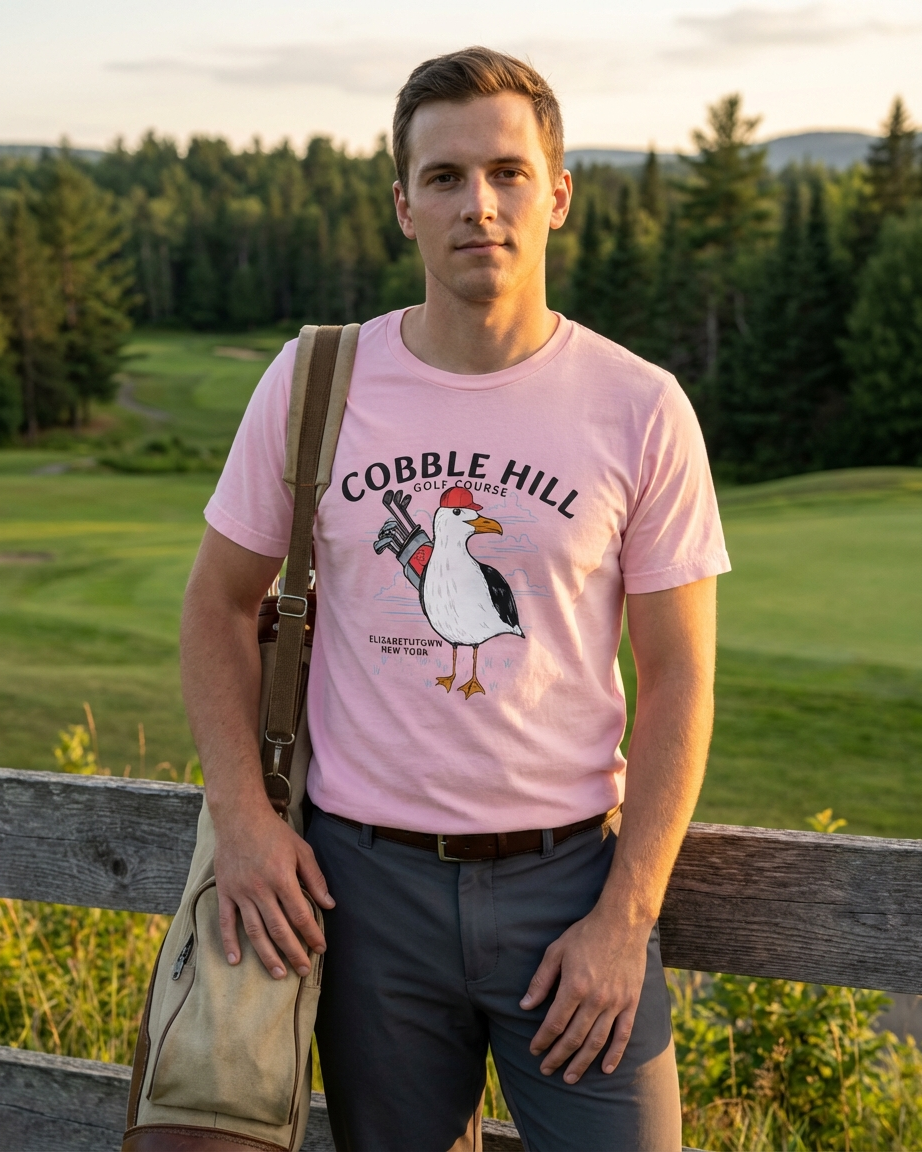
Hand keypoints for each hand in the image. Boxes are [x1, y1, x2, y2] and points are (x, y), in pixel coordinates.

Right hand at [212, 797, 334, 978]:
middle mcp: (261, 888)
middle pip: (279, 928)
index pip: (300, 914)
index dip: (312, 934)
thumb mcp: (301, 850)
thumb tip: (329, 904)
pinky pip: (226, 921)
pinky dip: (229, 942)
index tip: (320, 948)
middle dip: (293, 952)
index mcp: (282, 877)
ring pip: (254, 931)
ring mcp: (240, 892)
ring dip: (267, 955)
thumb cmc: (274, 833)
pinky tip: (236, 960)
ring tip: (279, 974)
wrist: (239, 817)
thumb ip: (315, 878)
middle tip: (303, 970)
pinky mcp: (225, 891)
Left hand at [520, 907, 649, 1082]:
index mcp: (575, 986)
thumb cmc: (585, 934)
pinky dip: (615, 1054)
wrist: (622, 922)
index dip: (542, 1040)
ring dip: (582, 1062)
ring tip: (570, 1077)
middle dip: (558, 1057)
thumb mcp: (556, 950)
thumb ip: (541, 980)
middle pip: (574, 1037)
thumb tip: (525, 1005)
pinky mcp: (631, 1002)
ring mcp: (615, 1002)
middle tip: (546, 1070)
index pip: (555, 1023)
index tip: (534, 1050)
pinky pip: (623, 1034)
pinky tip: (606, 1068)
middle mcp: (596, 999)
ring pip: (597, 1041)